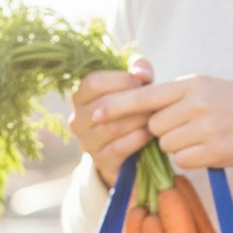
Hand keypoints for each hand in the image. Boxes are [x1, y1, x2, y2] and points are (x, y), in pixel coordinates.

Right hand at [68, 55, 154, 186]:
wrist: (131, 152)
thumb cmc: (133, 110)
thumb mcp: (135, 86)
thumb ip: (139, 70)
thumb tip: (140, 72)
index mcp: (79, 96)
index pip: (92, 82)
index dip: (119, 80)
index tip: (142, 81)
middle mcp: (77, 120)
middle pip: (103, 106)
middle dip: (132, 102)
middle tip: (153, 101)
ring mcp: (87, 143)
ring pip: (112, 127)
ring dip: (138, 121)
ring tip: (156, 117)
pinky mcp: (101, 161)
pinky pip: (120, 147)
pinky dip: (138, 138)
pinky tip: (151, 134)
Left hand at [92, 75, 232, 189]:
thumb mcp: (208, 89)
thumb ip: (176, 97)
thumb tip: (143, 114)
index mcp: (191, 84)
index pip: (144, 95)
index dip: (117, 106)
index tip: (95, 113)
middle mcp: (195, 103)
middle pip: (154, 126)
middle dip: (163, 132)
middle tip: (189, 129)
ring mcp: (205, 128)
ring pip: (168, 146)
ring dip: (179, 147)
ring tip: (205, 138)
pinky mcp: (215, 152)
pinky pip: (185, 161)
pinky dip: (193, 159)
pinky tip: (213, 150)